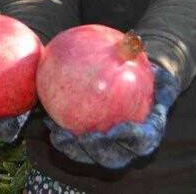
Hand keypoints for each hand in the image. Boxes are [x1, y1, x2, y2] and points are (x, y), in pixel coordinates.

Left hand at [45, 63, 179, 168]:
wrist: (138, 85)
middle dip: (96, 151)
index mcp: (148, 131)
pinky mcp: (91, 143)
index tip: (115, 130)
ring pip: (91, 153)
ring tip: (58, 135)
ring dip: (74, 149)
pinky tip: (47, 122)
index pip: (141, 140)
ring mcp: (109, 147)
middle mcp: (128, 145)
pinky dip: (64, 135)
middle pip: (113, 156)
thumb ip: (141, 57)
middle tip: (82, 138)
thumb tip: (132, 40)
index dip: (130, 139)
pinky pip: (77, 141)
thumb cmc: (145, 73)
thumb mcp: (148, 62)